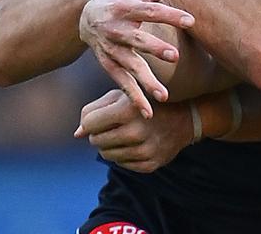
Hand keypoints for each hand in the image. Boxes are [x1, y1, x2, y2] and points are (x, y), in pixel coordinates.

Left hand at [75, 89, 194, 172]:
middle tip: (111, 127)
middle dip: (98, 134)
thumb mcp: (122, 96)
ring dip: (108, 145)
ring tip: (122, 135)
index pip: (89, 123)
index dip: (89, 122)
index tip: (97, 119)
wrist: (183, 120)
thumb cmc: (145, 104)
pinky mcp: (150, 165)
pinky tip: (133, 144)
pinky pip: (121, 164)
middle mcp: (136, 131)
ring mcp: (144, 150)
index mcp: (128, 109)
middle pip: (95, 141)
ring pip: (106, 155)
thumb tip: (77, 134)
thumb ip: (95, 110)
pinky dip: (122, 155)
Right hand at [79, 0, 197, 116]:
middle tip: (174, 56)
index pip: (150, 10)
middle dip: (154, 47)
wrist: (86, 14)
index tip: (191, 21)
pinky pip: (121, 82)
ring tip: (164, 96)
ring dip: (145, 81)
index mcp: (126, 6)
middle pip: (137, 39)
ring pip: (129, 65)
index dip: (170, 15)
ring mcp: (111, 48)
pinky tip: (148, 112)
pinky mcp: (108, 64)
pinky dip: (133, 97)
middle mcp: (116, 28)